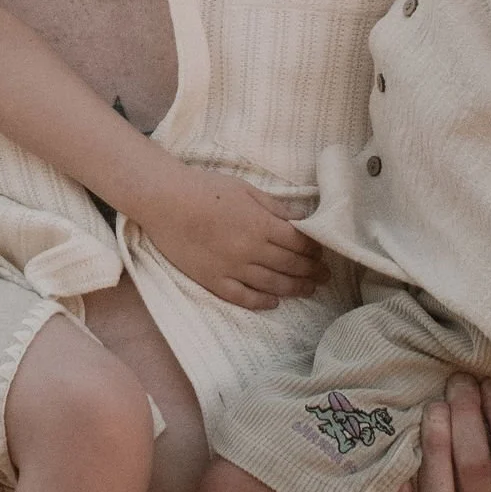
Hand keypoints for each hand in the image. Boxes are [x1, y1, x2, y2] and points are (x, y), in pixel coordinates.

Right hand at [134, 168, 325, 311]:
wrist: (165, 201)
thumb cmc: (206, 188)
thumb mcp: (246, 188)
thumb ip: (275, 206)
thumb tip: (302, 218)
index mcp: (261, 224)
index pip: (299, 243)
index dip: (315, 249)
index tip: (323, 253)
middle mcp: (251, 250)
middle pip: (290, 265)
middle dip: (311, 271)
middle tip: (324, 276)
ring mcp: (232, 268)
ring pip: (272, 284)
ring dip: (294, 288)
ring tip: (308, 290)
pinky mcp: (213, 280)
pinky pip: (242, 297)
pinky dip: (260, 302)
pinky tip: (273, 303)